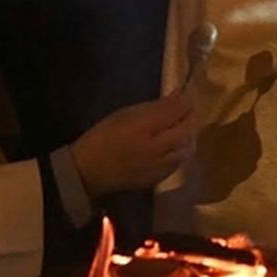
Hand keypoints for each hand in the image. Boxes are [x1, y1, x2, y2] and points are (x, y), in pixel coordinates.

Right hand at [70, 93, 193, 198]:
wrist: (87, 171)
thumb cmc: (102, 137)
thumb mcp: (125, 114)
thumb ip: (153, 107)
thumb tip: (177, 96)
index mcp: (143, 127)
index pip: (176, 111)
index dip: (185, 102)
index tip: (188, 96)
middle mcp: (154, 148)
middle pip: (186, 130)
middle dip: (189, 118)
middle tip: (186, 112)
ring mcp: (157, 166)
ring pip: (186, 149)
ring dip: (187, 137)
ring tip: (181, 129)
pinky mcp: (157, 179)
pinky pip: (177, 164)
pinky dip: (180, 152)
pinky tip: (174, 147)